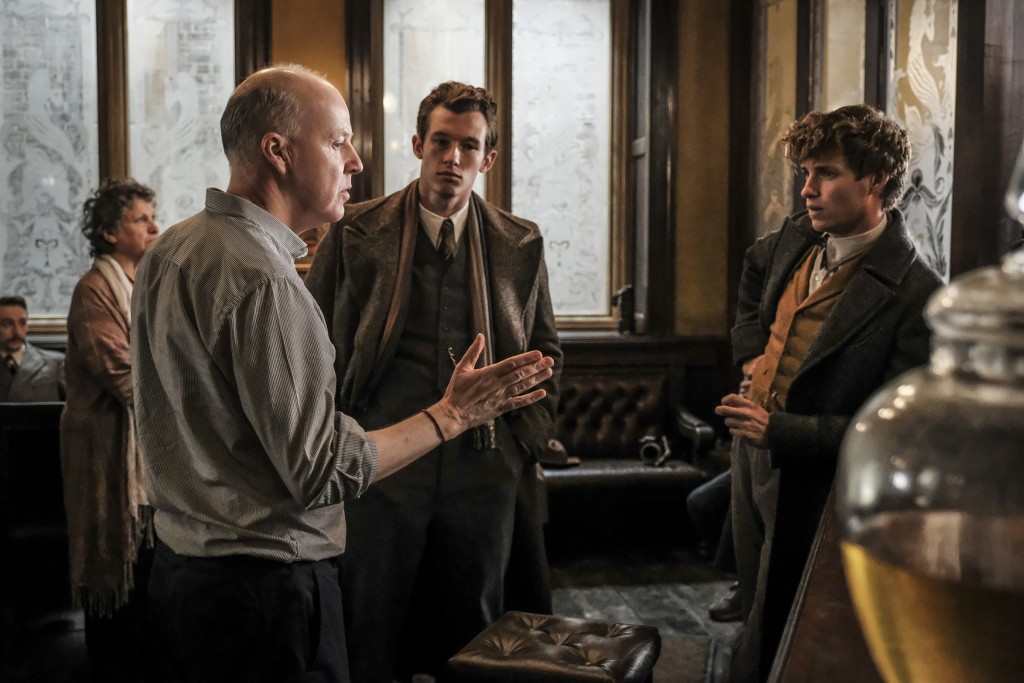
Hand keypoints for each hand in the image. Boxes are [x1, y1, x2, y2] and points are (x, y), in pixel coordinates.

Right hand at [431, 334, 553, 438]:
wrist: (454, 414)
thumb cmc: (456, 391)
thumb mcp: (462, 368)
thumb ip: (473, 352)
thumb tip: (480, 335)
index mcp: (489, 373)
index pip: (512, 363)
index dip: (526, 358)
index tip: (538, 354)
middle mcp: (497, 385)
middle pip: (520, 374)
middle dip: (536, 366)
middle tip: (550, 361)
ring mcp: (500, 397)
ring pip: (522, 386)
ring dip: (537, 379)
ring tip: (549, 372)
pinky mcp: (501, 408)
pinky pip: (519, 402)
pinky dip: (531, 398)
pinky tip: (542, 393)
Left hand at [715, 393, 769, 447]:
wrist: (775, 433)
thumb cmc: (764, 420)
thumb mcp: (756, 408)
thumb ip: (744, 405)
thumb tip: (729, 402)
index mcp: (750, 405)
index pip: (732, 397)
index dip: (725, 399)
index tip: (723, 402)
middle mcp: (746, 413)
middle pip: (724, 409)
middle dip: (719, 410)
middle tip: (718, 411)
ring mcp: (744, 424)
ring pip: (728, 421)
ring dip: (731, 423)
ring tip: (738, 424)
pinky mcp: (744, 434)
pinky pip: (732, 431)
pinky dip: (735, 432)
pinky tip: (741, 432)